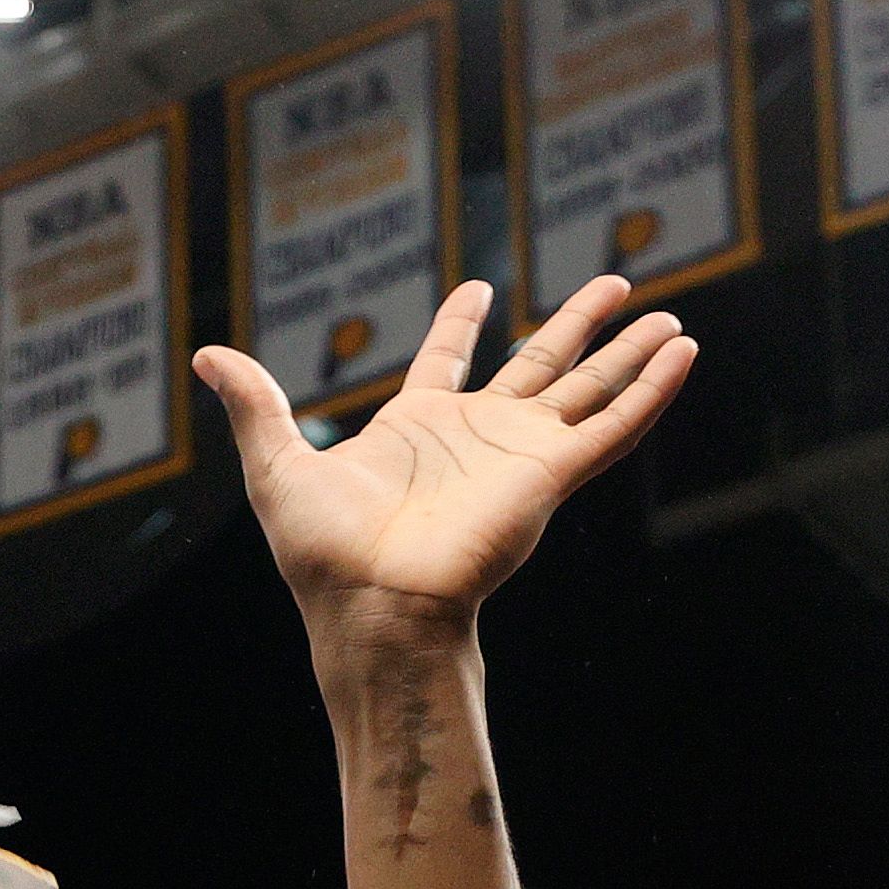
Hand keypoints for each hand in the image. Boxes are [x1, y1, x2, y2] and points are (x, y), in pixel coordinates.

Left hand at [193, 276, 695, 644]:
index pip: (447, 362)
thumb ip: (254, 404)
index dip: (461, 324)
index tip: (478, 289)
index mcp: (417, 429)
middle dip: (579, 325)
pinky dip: (651, 391)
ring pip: (588, 390)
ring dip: (630, 353)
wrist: (371, 605)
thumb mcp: (276, 462)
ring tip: (669, 315)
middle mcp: (477, 439)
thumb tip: (205, 355)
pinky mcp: (550, 477)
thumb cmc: (323, 553)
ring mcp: (519, 457)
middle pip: (542, 365)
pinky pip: (612, 427)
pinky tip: (682, 354)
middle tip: (616, 283)